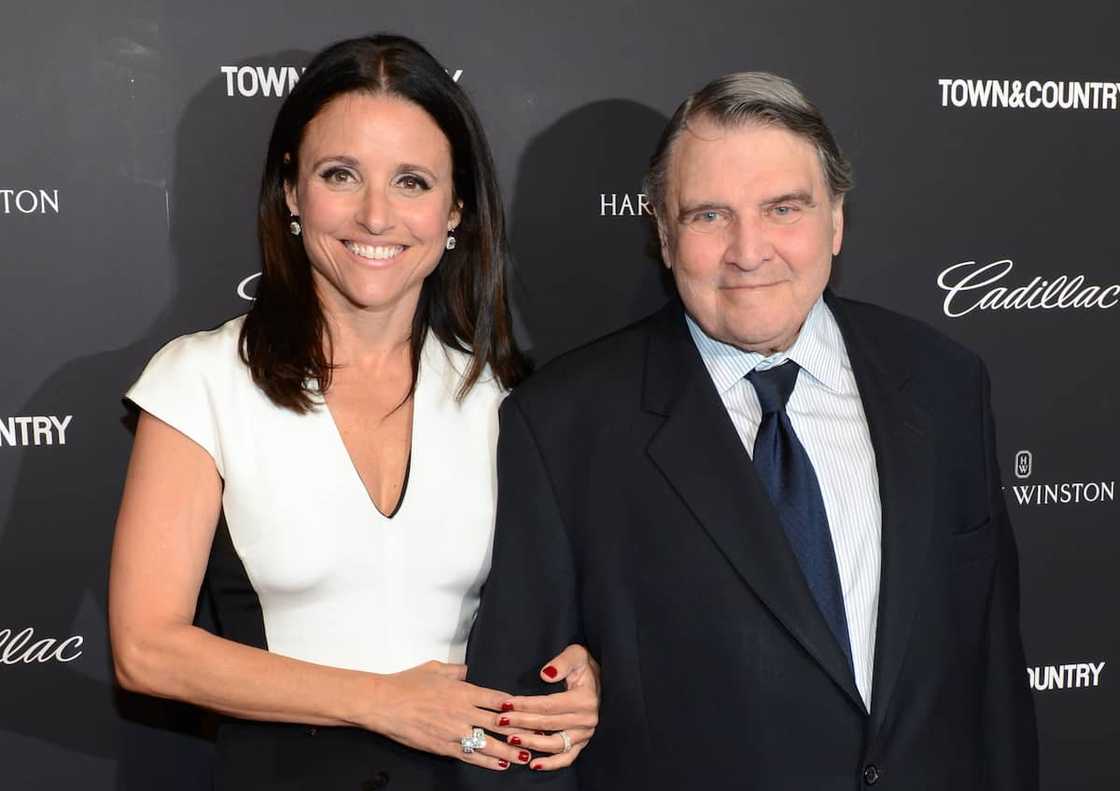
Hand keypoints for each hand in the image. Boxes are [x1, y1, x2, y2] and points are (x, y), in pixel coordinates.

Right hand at [364, 660, 529, 770]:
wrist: (384, 703)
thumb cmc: (407, 683)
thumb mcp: (435, 668)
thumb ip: (456, 671)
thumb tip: (468, 671)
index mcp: (463, 690)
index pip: (497, 699)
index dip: (516, 706)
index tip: (530, 710)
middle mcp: (463, 711)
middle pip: (499, 724)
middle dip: (520, 731)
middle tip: (538, 736)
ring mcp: (454, 731)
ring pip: (489, 743)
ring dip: (510, 750)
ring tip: (526, 756)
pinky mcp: (444, 746)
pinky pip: (470, 755)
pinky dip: (487, 761)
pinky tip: (499, 765)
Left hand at [490, 644, 599, 769]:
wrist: (600, 680)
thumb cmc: (584, 666)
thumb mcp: (576, 654)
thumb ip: (562, 662)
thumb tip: (546, 674)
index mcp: (584, 699)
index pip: (548, 705)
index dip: (526, 705)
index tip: (506, 704)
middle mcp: (587, 719)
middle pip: (547, 724)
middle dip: (521, 722)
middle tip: (500, 721)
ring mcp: (585, 734)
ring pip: (554, 744)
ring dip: (531, 743)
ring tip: (511, 738)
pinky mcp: (582, 743)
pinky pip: (567, 757)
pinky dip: (551, 764)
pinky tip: (533, 764)